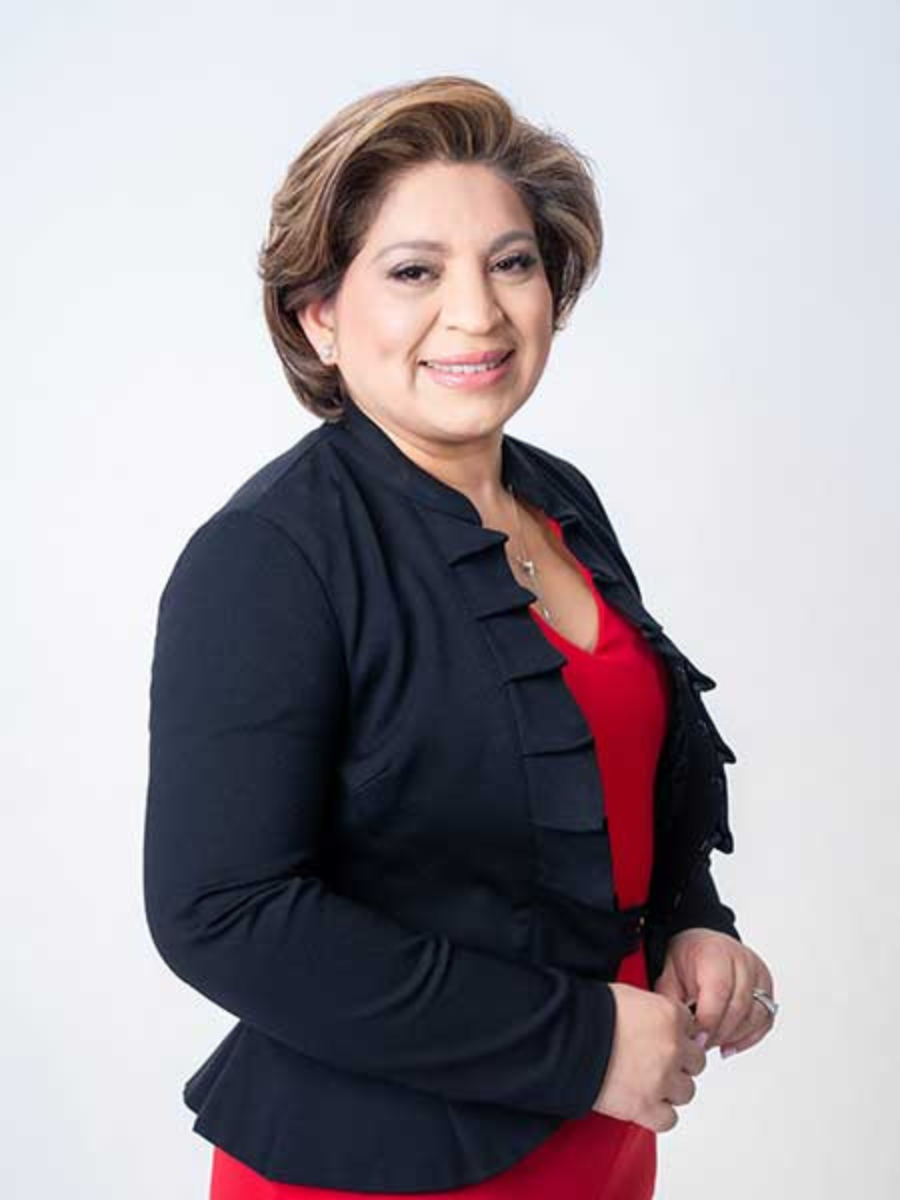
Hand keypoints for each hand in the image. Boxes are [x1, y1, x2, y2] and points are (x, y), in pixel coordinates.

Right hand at [591, 982, 707, 1132]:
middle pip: (696, 1061)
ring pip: (687, 1091)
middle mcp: (672, 1047)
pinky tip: (646, 1103)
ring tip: (650, 1083)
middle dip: (680, 1062)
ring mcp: (661, 1079)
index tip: (667, 1038)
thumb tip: (660, 1020)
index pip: (691, 1026)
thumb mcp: (628, 997)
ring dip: (671, 1088)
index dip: (677, 1033)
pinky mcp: (646, 1106)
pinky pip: (669, 1119)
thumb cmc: (589, 1013)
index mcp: (668, 1015)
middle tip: (660, 1061)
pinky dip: (659, 1115)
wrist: (566, 1038)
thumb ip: (653, 1010)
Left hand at [653, 928, 775, 1057]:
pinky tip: (729, 1045)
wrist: (700, 945)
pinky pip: (766, 1020)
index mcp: (716, 952)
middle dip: (720, 1033)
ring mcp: (758, 974)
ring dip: (734, 1037)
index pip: (719, 991)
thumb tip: (678, 1031)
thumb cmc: (685, 959)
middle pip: (739, 1006)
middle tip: (701, 1045)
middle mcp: (742, 960)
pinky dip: (749, 1038)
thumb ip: (672, 1001)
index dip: (708, 1020)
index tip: (695, 1038)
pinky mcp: (767, 989)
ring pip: (756, 1016)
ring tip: (713, 1044)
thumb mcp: (668, 975)